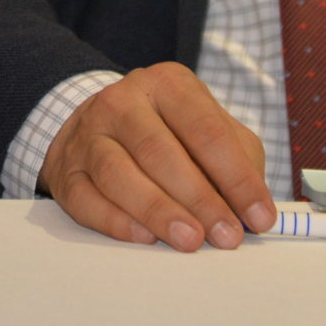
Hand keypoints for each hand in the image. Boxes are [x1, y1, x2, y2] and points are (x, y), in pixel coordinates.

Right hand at [43, 62, 274, 250]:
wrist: (99, 123)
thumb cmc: (170, 131)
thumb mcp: (210, 126)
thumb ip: (238, 160)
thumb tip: (253, 211)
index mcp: (166, 85)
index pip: (205, 130)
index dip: (236, 177)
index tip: (260, 217)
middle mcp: (122, 102)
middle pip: (159, 151)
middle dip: (199, 198)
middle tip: (226, 236)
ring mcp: (88, 135)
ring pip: (118, 174)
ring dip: (158, 212)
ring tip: (191, 241)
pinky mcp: (65, 171)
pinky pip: (86, 199)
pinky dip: (115, 221)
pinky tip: (145, 238)